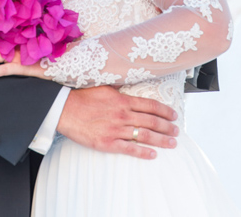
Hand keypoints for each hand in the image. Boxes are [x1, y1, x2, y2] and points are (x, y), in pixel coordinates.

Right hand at [57, 87, 178, 159]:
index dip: (165, 111)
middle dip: (167, 127)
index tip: (174, 115)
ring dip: (161, 140)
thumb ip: (120, 89)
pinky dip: (143, 152)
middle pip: (152, 121)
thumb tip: (129, 85)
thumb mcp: (104, 87)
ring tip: (171, 143)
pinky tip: (152, 154)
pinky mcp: (107, 142)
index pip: (151, 106)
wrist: (64, 109)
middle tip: (176, 131)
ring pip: (144, 135)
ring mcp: (116, 129)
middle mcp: (123, 114)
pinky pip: (129, 149)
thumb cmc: (83, 97)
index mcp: (123, 100)